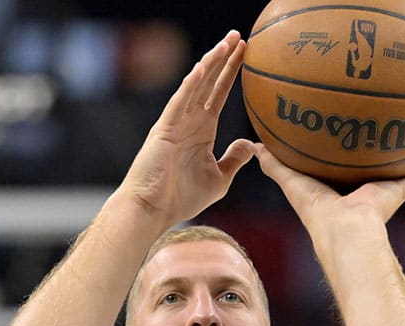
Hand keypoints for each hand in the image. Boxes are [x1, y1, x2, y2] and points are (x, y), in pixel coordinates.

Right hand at [118, 30, 255, 224]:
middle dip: (224, 59)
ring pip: (195, 87)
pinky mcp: (164, 130)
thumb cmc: (181, 198)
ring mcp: (176, 123)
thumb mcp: (218, 179)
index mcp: (202, 130)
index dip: (232, 73)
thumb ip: (234, 160)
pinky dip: (189, 86)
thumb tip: (251, 144)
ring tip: (226, 43)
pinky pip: (179, 103)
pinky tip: (202, 69)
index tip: (246, 53)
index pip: (219, 94)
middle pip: (209, 82)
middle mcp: (189, 121)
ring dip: (211, 64)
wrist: (153, 211)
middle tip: (239, 36)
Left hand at [252, 142, 404, 245]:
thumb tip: (254, 145)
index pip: (343, 162)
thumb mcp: (292, 181)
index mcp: (340, 186)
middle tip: (390, 119)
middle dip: (382, 145)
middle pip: (376, 161)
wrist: (345, 230)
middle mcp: (365, 187)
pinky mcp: (399, 192)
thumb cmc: (316, 211)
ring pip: (404, 166)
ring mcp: (385, 189)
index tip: (349, 128)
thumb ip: (275, 165)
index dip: (345, 147)